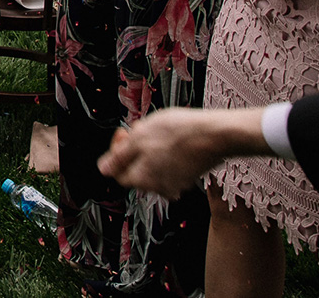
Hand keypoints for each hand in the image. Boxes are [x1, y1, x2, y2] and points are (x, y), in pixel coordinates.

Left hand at [98, 107, 267, 200]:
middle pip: (135, 170)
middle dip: (135, 149)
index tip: (123, 134)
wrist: (215, 135)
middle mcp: (158, 187)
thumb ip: (119, 156)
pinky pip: (169, 166)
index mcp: (142, 179)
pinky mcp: (188, 177)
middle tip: (143, 130)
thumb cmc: (178, 133)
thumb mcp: (140, 138)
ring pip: (152, 167)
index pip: (117, 173)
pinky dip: (167, 154)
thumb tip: (103, 169)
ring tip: (160, 132)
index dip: (116, 151)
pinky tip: (174, 139)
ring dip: (151, 150)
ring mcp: (175, 183)